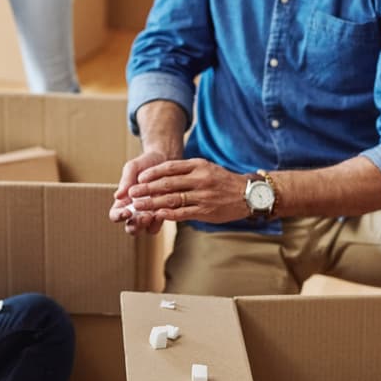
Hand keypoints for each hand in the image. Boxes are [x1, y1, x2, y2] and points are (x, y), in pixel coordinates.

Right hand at [109, 150, 168, 235]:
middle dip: (136, 225)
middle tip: (144, 216)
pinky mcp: (166, 212)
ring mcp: (151, 213)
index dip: (119, 216)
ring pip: (148, 229)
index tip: (127, 211)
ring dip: (150, 225)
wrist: (164, 158)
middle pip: (131, 228)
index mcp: (124, 202)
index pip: (115, 215)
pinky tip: (166, 210)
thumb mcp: (132, 168)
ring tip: (155, 214)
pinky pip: (163, 222)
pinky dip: (163, 219)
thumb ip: (125, 181)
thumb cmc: (144, 163)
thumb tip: (117, 196)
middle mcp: (136, 211)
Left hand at [126, 159, 250, 224]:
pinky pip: (183, 213)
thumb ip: (186, 170)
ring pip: (172, 199)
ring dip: (152, 203)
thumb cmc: (222, 181)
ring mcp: (203, 196)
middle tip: (132, 193)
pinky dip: (168, 214)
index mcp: (198, 166)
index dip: (152, 173)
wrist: (247, 194)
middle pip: (168, 183)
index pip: (170, 167)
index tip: (139, 178)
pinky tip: (157, 215)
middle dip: (147, 189)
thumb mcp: (206, 167)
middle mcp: (200, 179)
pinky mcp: (206, 211)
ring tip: (138, 206)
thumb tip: (161, 175)